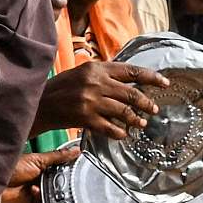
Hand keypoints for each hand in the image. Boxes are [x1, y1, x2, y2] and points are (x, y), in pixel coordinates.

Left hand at [1, 143, 78, 202]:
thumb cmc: (9, 168)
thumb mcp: (37, 160)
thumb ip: (57, 157)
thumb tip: (75, 151)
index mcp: (42, 168)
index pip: (62, 170)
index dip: (69, 170)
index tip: (78, 168)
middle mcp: (41, 181)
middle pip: (61, 184)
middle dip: (63, 182)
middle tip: (64, 179)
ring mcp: (38, 194)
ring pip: (56, 196)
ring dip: (53, 191)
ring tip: (47, 185)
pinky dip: (44, 200)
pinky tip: (35, 192)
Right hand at [32, 60, 168, 140]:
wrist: (38, 104)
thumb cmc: (61, 88)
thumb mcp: (82, 73)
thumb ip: (104, 75)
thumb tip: (129, 81)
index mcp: (96, 68)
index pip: (131, 71)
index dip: (151, 77)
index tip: (165, 83)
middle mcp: (96, 83)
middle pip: (131, 93)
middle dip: (147, 103)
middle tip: (154, 109)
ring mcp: (91, 101)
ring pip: (124, 111)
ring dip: (136, 119)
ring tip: (141, 123)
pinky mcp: (85, 118)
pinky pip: (110, 127)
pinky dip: (120, 132)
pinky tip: (123, 134)